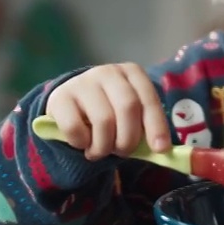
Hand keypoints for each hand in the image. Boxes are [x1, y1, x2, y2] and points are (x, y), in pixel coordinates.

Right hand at [45, 63, 170, 159]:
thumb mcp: (130, 117)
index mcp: (132, 73)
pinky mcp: (60, 97)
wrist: (69, 106)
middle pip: (127, 107)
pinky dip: (81, 144)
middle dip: (128, 138)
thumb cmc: (109, 113)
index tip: (160, 149)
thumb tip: (164, 151)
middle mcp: (108, 72)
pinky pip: (75, 128)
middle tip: (122, 152)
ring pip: (103, 120)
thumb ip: (146, 130)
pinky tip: (82, 143)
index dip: (156, 125)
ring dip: (104, 146)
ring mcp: (82, 82)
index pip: (148, 99)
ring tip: (100, 151)